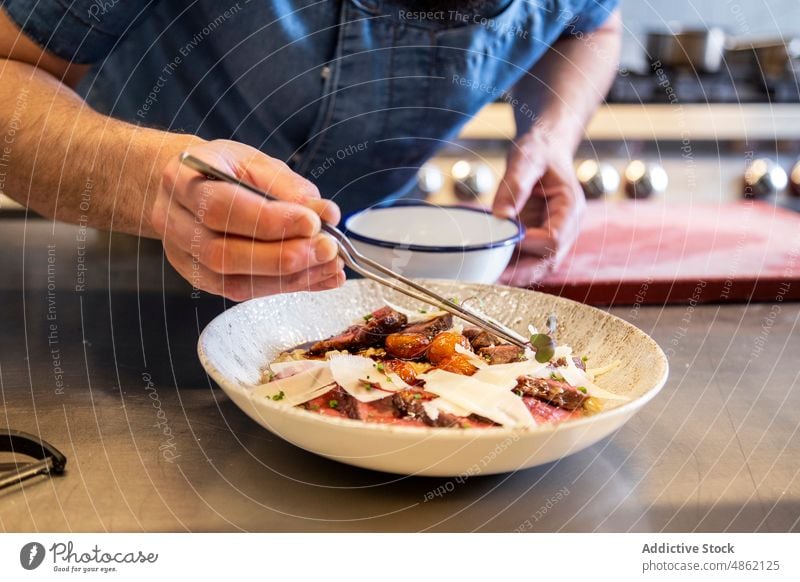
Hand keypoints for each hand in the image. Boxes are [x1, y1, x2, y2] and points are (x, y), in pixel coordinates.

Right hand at [151, 140, 343, 300]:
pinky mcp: (201, 279)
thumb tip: (325, 214)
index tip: (313, 223)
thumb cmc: (222, 168)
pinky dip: (287, 286)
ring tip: (330, 265)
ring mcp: (184, 257)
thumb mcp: (253, 161)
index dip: (270, 221)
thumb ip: (288, 187)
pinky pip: (243, 291)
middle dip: (283, 256)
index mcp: (181, 180)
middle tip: (327, 249)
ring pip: (234, 281)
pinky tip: (319, 277)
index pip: (222, 208)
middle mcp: (174, 222)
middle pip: (224, 253)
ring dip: (290, 277)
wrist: (187, 185)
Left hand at [492, 131, 584, 286]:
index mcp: (571, 207)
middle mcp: (567, 227)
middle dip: (521, 272)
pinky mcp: (540, 240)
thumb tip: (501, 217)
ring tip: (487, 277)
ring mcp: (555, 236)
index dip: (530, 244)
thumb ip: (516, 185)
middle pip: (549, 260)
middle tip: (491, 277)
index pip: (554, 238)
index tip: (503, 242)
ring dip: (515, 275)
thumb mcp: (527, 158)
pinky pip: (529, 260)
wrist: (545, 151)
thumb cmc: (539, 151)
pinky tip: (490, 268)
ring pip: (539, 266)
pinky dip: (511, 267)